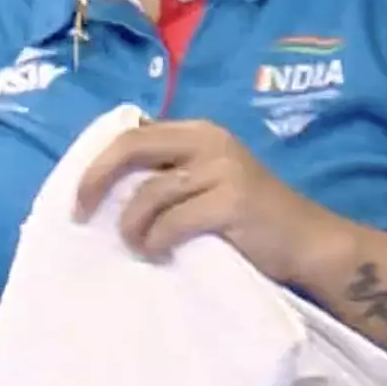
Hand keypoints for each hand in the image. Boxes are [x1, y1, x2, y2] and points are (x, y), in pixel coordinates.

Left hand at [72, 121, 342, 284]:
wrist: (308, 243)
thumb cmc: (250, 220)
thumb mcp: (208, 182)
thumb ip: (169, 174)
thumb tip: (105, 188)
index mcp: (198, 131)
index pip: (132, 134)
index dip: (97, 161)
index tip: (78, 195)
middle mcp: (209, 141)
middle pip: (132, 148)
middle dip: (96, 180)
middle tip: (79, 214)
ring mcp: (223, 169)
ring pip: (149, 192)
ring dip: (131, 225)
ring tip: (136, 246)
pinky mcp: (233, 202)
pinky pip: (173, 222)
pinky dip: (156, 241)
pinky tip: (158, 253)